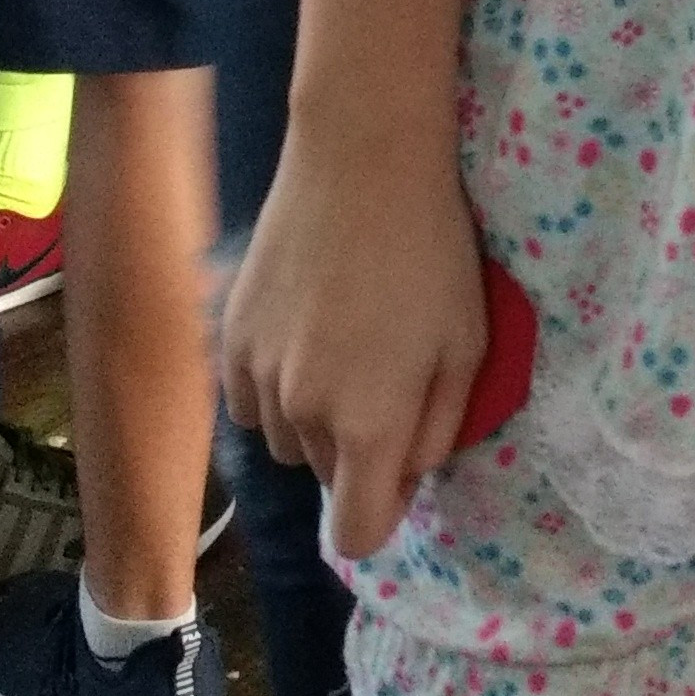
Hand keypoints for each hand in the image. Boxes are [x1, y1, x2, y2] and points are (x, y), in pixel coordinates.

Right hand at [219, 122, 492, 561]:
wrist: (362, 161)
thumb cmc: (432, 251)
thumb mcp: (467, 346)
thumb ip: (439, 430)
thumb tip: (409, 476)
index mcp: (370, 424)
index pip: (357, 533)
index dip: (382, 516)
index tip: (400, 470)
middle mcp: (304, 415)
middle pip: (327, 479)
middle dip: (358, 452)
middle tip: (388, 378)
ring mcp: (257, 377)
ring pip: (287, 442)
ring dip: (314, 421)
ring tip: (346, 349)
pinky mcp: (227, 341)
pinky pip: (250, 402)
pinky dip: (276, 389)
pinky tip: (306, 332)